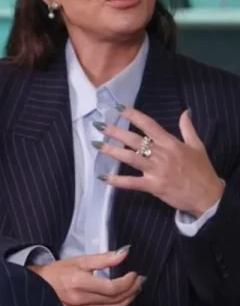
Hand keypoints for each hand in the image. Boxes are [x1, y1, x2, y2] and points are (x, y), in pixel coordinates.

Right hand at [29, 248, 143, 305]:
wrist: (34, 287)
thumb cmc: (54, 272)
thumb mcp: (77, 261)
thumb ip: (102, 259)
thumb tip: (124, 253)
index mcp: (79, 283)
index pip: (113, 287)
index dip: (128, 282)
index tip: (134, 274)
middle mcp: (80, 301)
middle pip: (116, 300)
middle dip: (132, 291)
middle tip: (138, 281)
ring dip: (126, 301)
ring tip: (132, 291)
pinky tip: (118, 301)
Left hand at [95, 107, 223, 217]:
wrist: (208, 196)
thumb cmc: (202, 170)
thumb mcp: (197, 146)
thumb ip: (187, 128)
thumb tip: (185, 111)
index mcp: (170, 143)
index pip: (148, 124)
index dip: (132, 115)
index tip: (117, 108)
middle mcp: (161, 154)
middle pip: (134, 140)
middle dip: (115, 132)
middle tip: (99, 126)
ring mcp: (156, 170)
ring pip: (130, 157)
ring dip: (112, 151)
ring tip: (97, 145)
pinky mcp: (153, 186)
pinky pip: (131, 182)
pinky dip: (117, 180)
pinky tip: (103, 177)